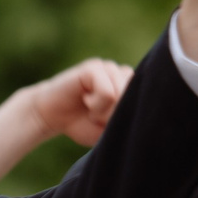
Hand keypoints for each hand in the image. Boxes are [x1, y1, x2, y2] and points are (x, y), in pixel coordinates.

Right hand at [0, 56, 136, 185]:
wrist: (50, 116)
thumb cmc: (81, 124)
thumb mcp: (111, 129)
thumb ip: (129, 121)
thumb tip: (145, 118)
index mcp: (129, 87)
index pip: (147, 102)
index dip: (128, 118)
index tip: (109, 123)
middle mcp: (121, 74)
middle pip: (135, 99)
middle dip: (116, 116)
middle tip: (98, 117)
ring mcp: (108, 68)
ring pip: (122, 96)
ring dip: (105, 112)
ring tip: (91, 109)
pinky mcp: (94, 67)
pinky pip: (108, 92)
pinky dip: (97, 105)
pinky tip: (85, 101)